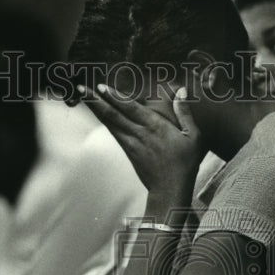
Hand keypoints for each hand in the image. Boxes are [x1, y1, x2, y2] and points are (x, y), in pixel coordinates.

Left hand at [79, 83, 204, 199]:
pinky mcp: (129, 151)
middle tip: (81, 89)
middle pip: (114, 114)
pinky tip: (99, 113)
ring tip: (84, 97)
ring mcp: (132, 143)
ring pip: (111, 122)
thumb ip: (185, 113)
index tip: (101, 86)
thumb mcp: (193, 137)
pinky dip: (105, 121)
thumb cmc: (184, 163)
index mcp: (155, 127)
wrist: (170, 188)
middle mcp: (140, 133)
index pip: (130, 108)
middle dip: (97, 101)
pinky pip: (114, 132)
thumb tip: (182, 91)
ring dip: (97, 109)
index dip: (115, 97)